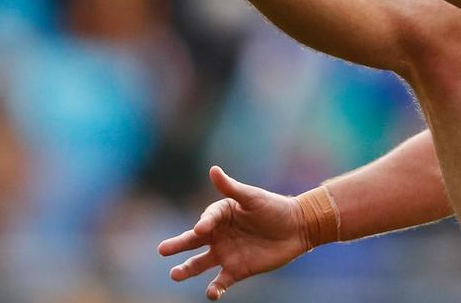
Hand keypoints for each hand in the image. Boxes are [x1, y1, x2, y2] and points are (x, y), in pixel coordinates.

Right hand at [158, 166, 310, 299]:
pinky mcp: (237, 270)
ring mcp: (226, 253)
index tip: (201, 229)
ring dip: (187, 269)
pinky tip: (211, 293)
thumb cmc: (274, 208)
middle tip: (162, 250)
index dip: (204, 224)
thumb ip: (231, 188)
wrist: (297, 228)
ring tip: (175, 274)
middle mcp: (219, 235)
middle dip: (178, 245)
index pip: (207, 219)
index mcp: (221, 214)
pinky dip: (215, 288)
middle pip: (193, 241)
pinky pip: (221, 281)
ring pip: (200, 263)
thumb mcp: (253, 197)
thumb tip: (213, 169)